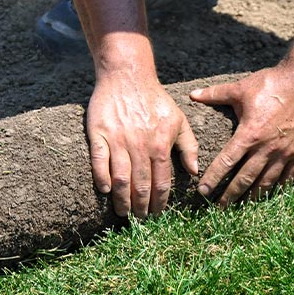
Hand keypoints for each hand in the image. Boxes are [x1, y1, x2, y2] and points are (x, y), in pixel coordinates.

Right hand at [87, 72, 199, 218]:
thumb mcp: (179, 119)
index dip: (159, 202)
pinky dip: (102, 177)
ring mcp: (118, 140)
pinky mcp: (99, 133)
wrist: (127, 75)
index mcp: (160, 144)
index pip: (161, 182)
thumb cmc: (155, 98)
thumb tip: (194, 172)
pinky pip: (99, 161)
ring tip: (123, 212)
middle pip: (141, 185)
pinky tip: (105, 190)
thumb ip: (189, 146)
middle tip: (140, 220)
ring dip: (122, 199)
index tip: (157, 214)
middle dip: (141, 207)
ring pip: (121, 178)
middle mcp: (140, 145)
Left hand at [189, 66, 293, 206]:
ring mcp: (285, 152)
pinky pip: (287, 177)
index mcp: (249, 134)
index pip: (227, 162)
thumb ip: (215, 94)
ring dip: (252, 196)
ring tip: (240, 207)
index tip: (202, 191)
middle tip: (218, 208)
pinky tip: (267, 196)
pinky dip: (277, 189)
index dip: (214, 178)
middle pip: (245, 178)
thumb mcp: (240, 88)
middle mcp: (267, 147)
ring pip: (266, 182)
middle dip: (230, 195)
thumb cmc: (270, 83)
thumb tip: (192, 95)